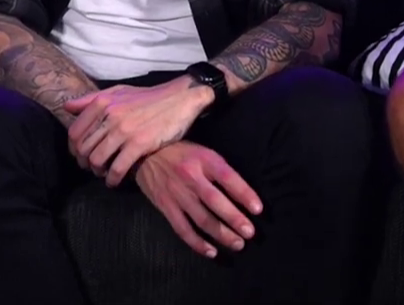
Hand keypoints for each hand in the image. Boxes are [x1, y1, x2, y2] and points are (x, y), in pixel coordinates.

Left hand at [66, 76, 212, 185]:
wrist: (181, 98)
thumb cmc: (149, 97)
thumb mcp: (119, 91)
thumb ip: (91, 99)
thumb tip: (66, 107)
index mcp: (103, 102)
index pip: (75, 132)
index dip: (74, 149)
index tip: (81, 156)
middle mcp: (110, 115)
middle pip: (84, 149)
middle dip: (85, 163)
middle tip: (93, 168)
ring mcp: (125, 130)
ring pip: (97, 159)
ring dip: (98, 172)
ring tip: (104, 174)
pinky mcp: (140, 143)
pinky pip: (117, 168)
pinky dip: (113, 179)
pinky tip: (115, 181)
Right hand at [132, 142, 262, 258]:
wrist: (145, 154)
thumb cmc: (181, 153)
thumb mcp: (203, 151)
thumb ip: (220, 169)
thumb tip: (243, 192)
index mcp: (204, 160)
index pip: (229, 178)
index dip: (244, 194)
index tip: (258, 209)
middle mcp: (191, 177)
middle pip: (216, 202)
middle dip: (235, 219)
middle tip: (250, 233)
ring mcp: (177, 194)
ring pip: (202, 219)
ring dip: (221, 234)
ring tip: (238, 244)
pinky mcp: (165, 207)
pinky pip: (182, 229)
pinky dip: (197, 242)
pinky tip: (211, 251)